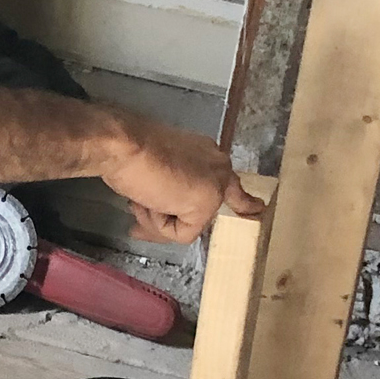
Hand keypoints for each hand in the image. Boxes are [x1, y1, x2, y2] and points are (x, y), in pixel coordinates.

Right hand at [101, 122, 264, 243]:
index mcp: (206, 153)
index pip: (228, 181)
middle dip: (164, 221)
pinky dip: (159, 226)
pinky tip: (147, 203)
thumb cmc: (127, 150)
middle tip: (138, 229)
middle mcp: (217, 165)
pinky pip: (183, 234)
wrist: (121, 145)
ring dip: (155, 219)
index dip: (241, 200)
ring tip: (137, 198)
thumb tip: (155, 216)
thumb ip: (167, 188)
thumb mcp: (153, 169)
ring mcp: (216, 184)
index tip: (258, 209)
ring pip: (188, 224)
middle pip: (203, 210)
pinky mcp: (206, 204)